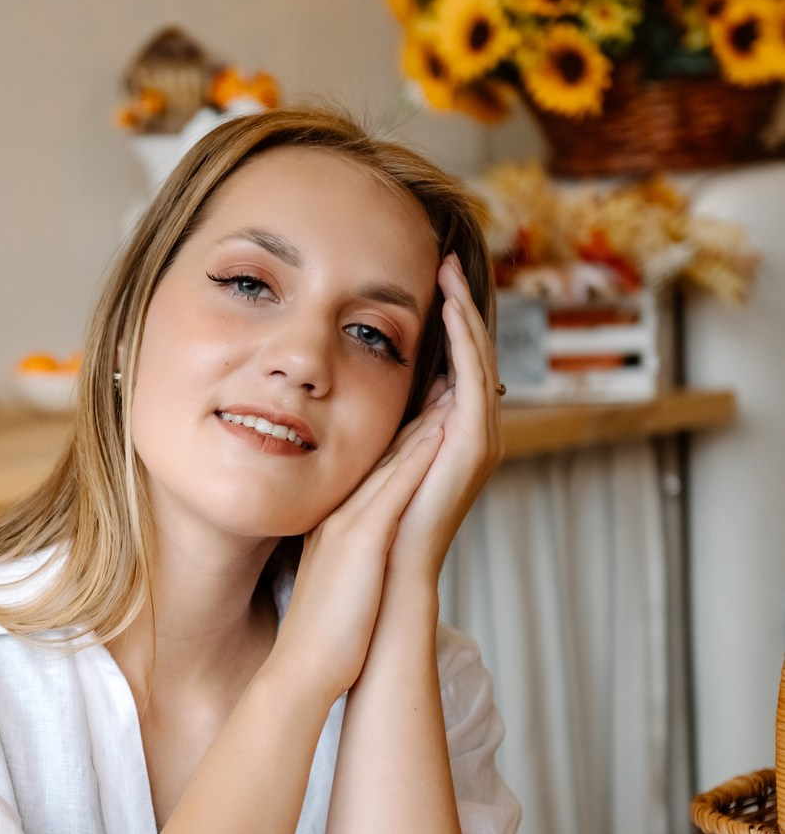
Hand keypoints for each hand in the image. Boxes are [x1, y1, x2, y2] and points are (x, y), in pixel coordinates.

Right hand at [268, 400, 450, 705]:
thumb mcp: (340, 584)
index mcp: (338, 524)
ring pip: (391, 457)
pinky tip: (440, 427)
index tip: (429, 400)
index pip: (375, 469)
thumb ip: (350, 557)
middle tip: (446, 368)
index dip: (403, 431)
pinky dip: (417, 454)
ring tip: (452, 377)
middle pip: (384, 451)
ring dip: (423, 415)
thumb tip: (370, 551)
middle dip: (417, 408)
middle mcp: (342, 514)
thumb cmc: (327, 637)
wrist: (303, 668)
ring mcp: (350, 523)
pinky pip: (394, 487)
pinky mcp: (361, 539)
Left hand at [384, 251, 504, 591]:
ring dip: (466, 314)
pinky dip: (465, 341)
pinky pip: (473, 378)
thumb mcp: (370, 462)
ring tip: (449, 273)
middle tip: (444, 260)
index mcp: (447, 438)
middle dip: (461, 307)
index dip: (446, 324)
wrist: (381, 573)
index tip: (427, 281)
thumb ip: (378, 430)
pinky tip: (451, 308)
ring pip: (479, 360)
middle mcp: (470, 437)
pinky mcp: (473, 445)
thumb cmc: (364, 532)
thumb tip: (355, 398)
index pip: (454, 366)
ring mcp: (478, 442)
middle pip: (474, 355)